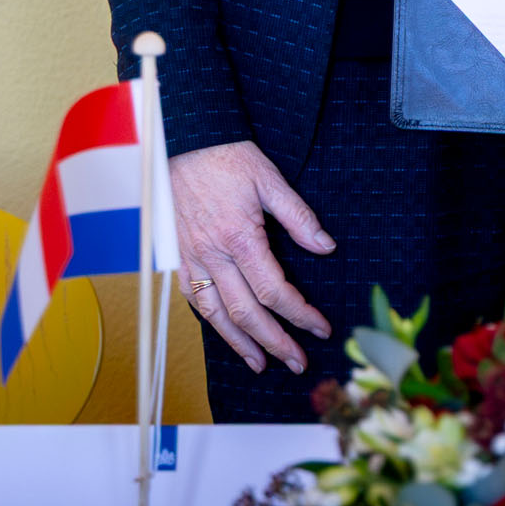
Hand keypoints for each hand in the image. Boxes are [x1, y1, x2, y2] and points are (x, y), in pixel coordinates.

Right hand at [168, 140, 335, 373]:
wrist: (184, 141)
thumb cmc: (226, 156)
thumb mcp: (269, 178)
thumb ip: (298, 217)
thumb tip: (325, 247)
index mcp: (239, 237)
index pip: (274, 291)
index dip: (300, 315)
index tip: (320, 329)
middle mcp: (213, 255)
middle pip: (246, 313)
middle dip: (275, 342)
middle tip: (297, 362)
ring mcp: (192, 259)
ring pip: (216, 316)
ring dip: (241, 344)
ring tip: (262, 364)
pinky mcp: (179, 257)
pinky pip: (194, 300)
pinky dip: (212, 323)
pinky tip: (227, 334)